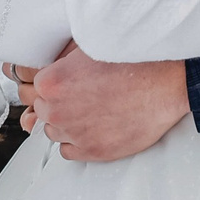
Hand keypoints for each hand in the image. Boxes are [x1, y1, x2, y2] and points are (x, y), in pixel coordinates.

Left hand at [12, 42, 188, 161]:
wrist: (165, 82)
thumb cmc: (132, 61)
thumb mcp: (89, 48)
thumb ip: (61, 62)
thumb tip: (48, 71)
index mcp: (52, 82)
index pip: (34, 87)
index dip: (52, 84)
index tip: (66, 84)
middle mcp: (57, 110)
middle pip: (42, 110)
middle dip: (58, 103)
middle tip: (83, 95)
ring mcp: (74, 133)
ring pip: (54, 131)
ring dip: (67, 123)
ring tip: (92, 110)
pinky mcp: (92, 151)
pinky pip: (68, 151)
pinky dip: (77, 141)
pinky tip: (94, 127)